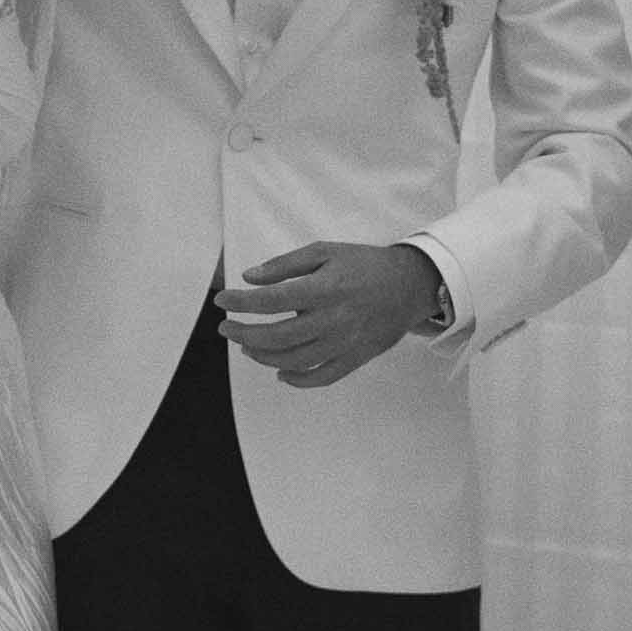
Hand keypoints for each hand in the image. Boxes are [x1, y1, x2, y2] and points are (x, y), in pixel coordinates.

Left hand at [215, 242, 440, 386]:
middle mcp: (333, 320)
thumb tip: (249, 277)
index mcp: (324, 289)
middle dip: (244, 333)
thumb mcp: (324, 251)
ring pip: (294, 360)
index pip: (272, 300)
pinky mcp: (355, 359)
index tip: (222, 301)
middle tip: (225, 327)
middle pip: (277, 336)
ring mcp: (344, 343)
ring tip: (247, 345)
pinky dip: (297, 379)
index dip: (241, 303)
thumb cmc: (363, 264)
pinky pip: (321, 377)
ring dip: (263, 356)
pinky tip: (280, 372)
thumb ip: (285, 264)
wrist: (409, 285)